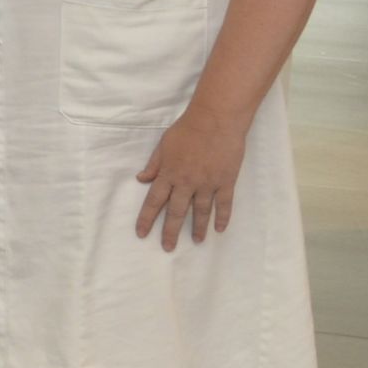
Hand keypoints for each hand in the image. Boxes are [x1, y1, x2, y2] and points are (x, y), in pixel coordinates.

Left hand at [133, 103, 246, 249]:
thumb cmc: (187, 130)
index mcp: (168, 174)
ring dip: (198, 228)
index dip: (147, 219)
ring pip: (201, 212)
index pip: (154, 201)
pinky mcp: (225, 181)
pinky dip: (222, 217)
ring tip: (197, 242)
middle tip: (167, 247)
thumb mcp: (163, 145)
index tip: (141, 233)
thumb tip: (141, 179)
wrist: (216, 120)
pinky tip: (220, 229)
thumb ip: (154, 165)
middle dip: (170, 232)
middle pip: (176, 212)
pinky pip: (224, 204)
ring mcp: (207, 184)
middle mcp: (186, 183)